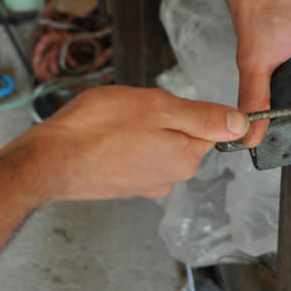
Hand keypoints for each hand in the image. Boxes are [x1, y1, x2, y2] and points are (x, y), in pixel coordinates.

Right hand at [31, 86, 248, 199]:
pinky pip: (133, 156)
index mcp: (187, 157)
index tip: (162, 103)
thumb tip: (241, 124)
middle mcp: (171, 177)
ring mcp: (145, 184)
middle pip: (182, 136)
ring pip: (156, 144)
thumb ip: (204, 117)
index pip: (209, 127)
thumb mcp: (158, 108)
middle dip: (161, 118)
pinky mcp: (123, 186)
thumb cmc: (98, 128)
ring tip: (114, 123)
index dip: (187, 109)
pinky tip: (103, 137)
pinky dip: (122, 143)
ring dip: (140, 130)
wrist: (49, 160)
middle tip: (132, 110)